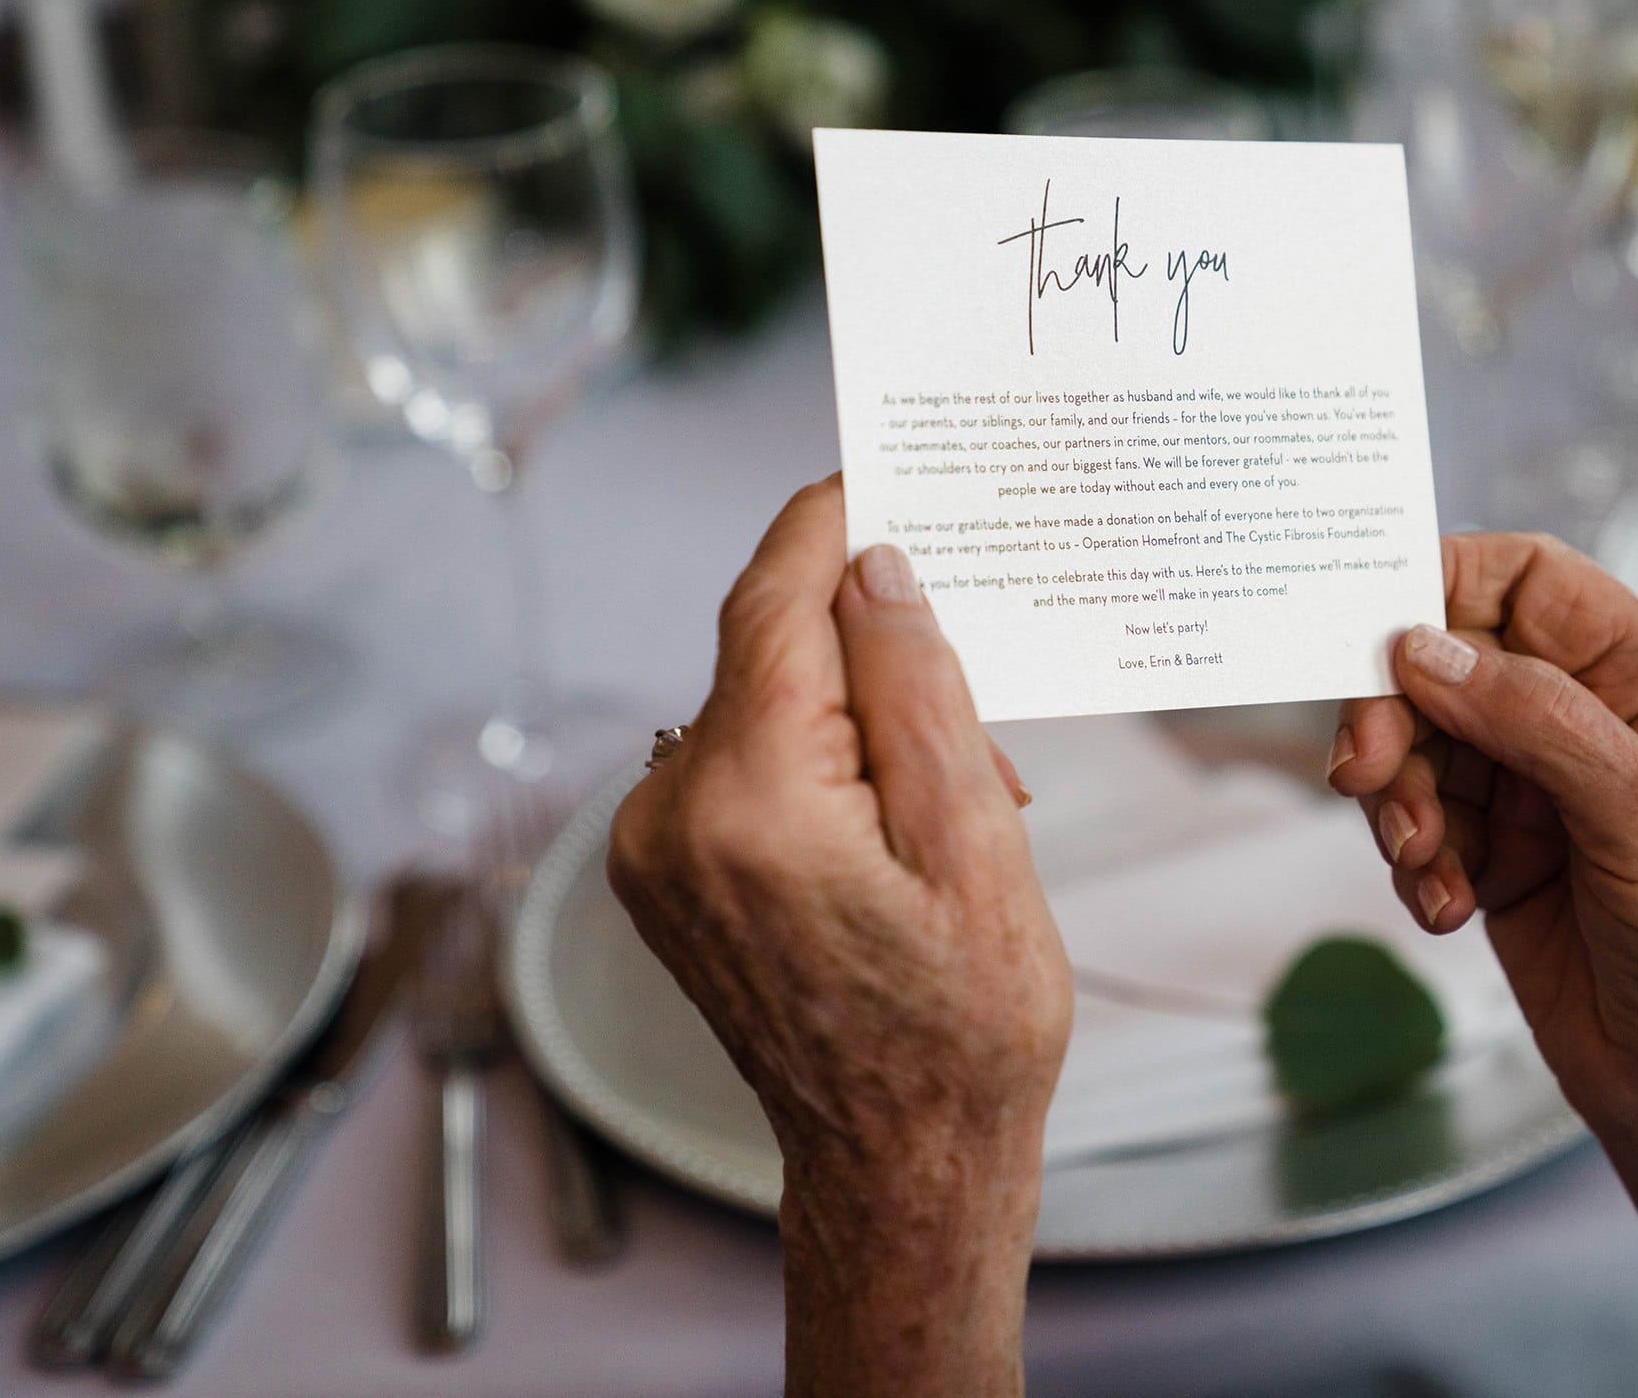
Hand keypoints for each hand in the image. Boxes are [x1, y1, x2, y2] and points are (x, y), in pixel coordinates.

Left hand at [609, 476, 1068, 1397]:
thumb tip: (875, 568)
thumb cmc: (963, 1032)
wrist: (898, 1169)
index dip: (830, 521)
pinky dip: (821, 761)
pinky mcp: (663, 873)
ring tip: (957, 803)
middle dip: (878, 650)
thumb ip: (921, 693)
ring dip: (858, 715)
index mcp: (751, 801)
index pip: (775, 600)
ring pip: (763, 704)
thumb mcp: (979, 851)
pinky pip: (743, 762)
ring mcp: (652, 850)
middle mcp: (670, 814)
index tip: (885, 467)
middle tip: (985, 723)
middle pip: (772, 648)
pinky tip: (898, 825)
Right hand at [1332, 532, 1637, 1392]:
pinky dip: (1412, 858)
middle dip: (1400, 716)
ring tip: (1421, 861)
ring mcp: (1545, 789)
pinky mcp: (1502, 856)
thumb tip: (1424, 649)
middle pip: (1452, 663)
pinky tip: (1445, 906)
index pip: (1529, 583)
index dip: (1442, 587)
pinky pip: (1420, 821)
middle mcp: (1598, 719)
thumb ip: (1533, 717)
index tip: (1368, 625)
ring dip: (1402, 799)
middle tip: (1365, 773)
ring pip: (1423, 744)